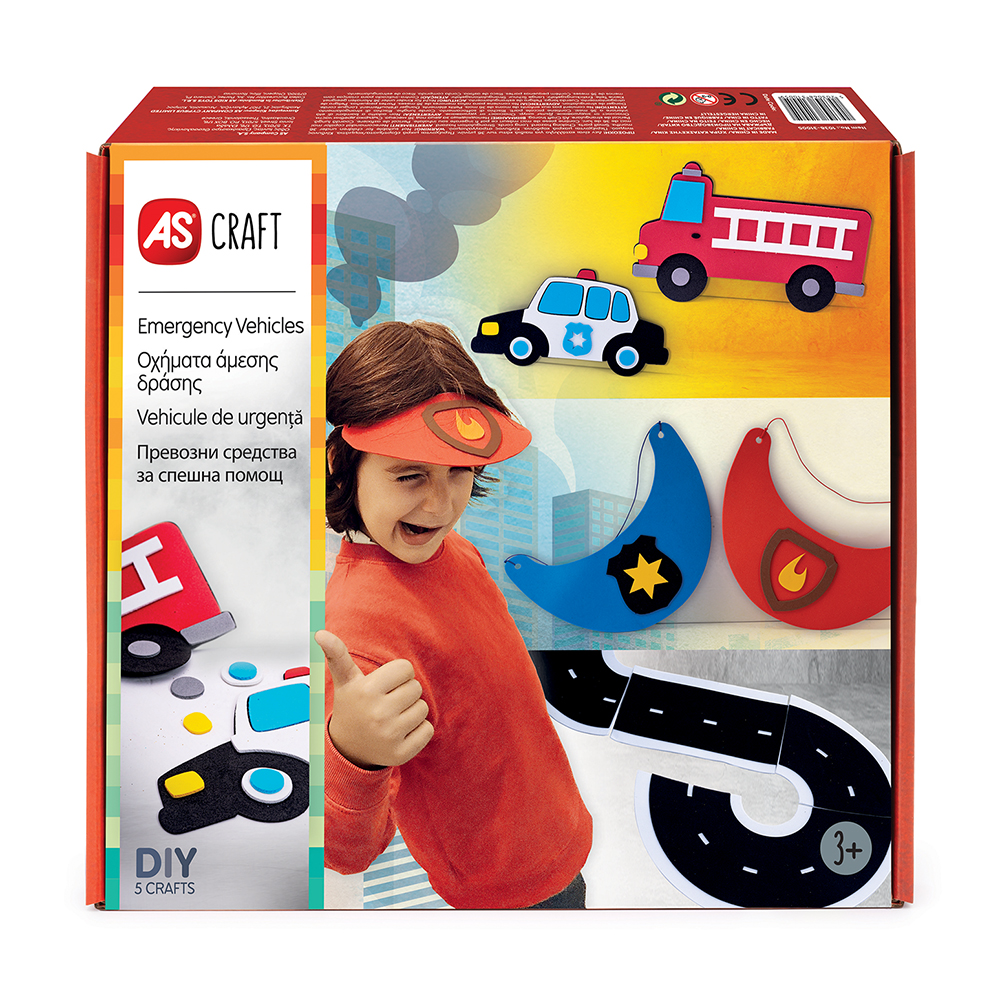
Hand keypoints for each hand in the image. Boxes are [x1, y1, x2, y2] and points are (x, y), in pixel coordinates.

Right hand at [316, 630, 432, 768]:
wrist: (348, 748)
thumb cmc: (352, 706)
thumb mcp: (345, 680)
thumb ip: (336, 654)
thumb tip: (320, 632)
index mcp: (366, 691)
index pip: (406, 668)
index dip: (397, 675)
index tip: (384, 685)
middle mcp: (378, 714)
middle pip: (416, 688)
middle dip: (404, 692)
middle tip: (387, 702)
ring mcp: (389, 736)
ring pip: (423, 708)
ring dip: (412, 711)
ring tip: (392, 716)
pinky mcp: (401, 754)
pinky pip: (428, 730)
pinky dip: (418, 730)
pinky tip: (400, 732)